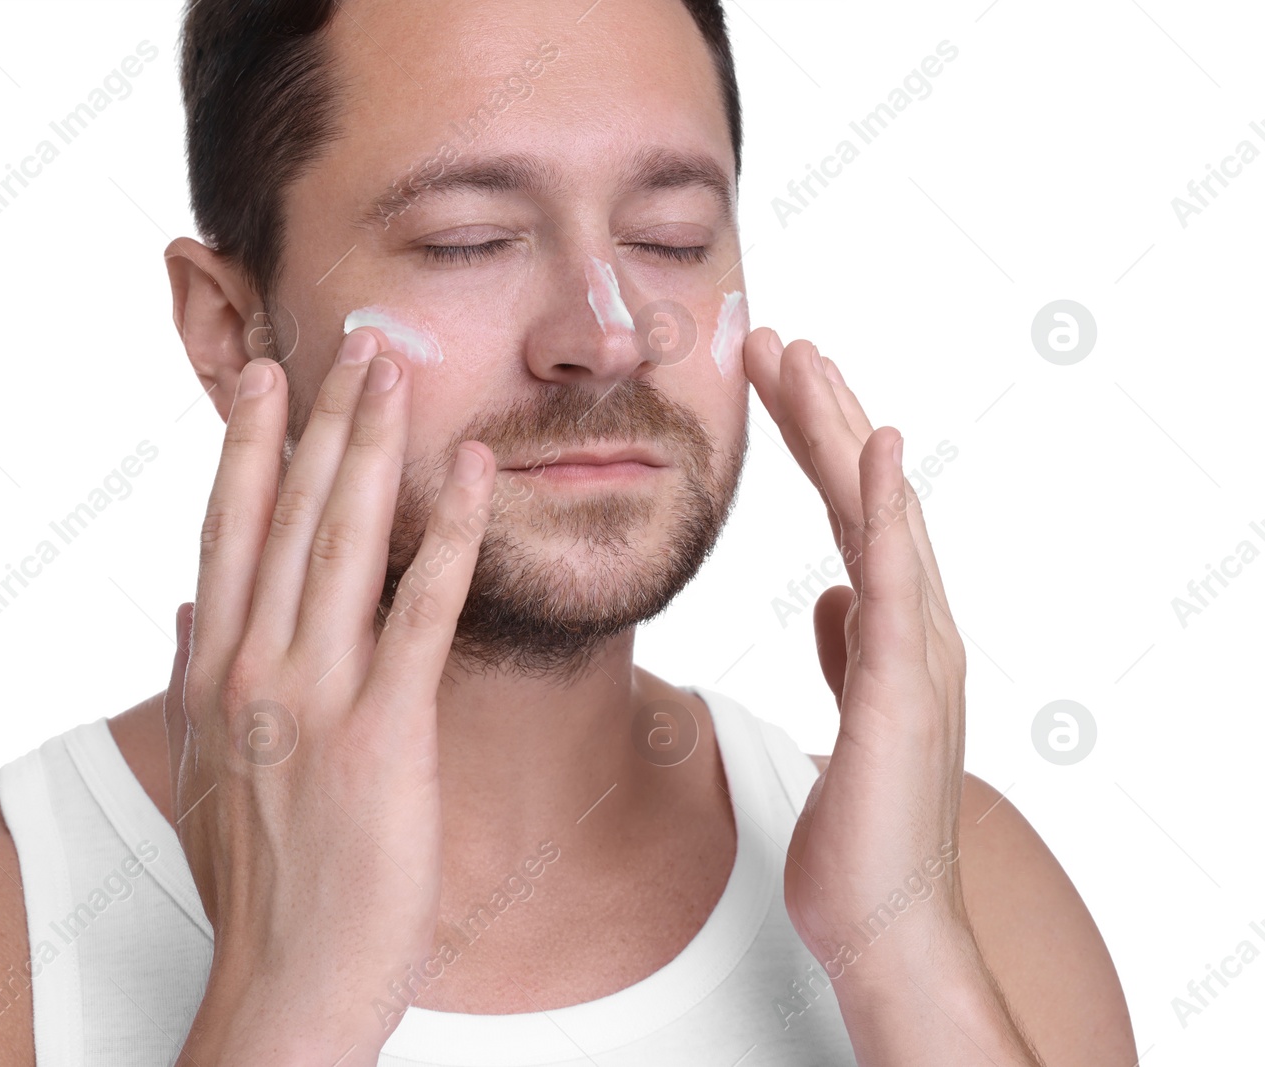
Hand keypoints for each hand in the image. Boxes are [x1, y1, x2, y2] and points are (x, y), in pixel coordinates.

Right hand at [163, 329, 497, 1063]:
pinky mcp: (382, 730)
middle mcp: (252, 666)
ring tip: (397, 371)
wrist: (284, 982)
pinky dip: (448, 533)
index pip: (225, 533)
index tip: (262, 376)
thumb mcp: (195, 770)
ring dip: (373, 447)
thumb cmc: (254, 882)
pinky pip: (420, 610)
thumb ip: (187, 678)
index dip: (246, 447)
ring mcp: (313, 694)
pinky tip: (473, 472)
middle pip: (287, 515)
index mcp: (211, 673)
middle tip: (354, 341)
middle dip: (321, 419)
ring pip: (343, 541)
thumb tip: (183, 607)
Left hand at [743, 328, 971, 978]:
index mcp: (891, 632)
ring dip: (845, 433)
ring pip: (884, 517)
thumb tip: (833, 597)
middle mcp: (915, 628)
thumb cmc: (860, 832)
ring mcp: (919, 654)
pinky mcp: (906, 688)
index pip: (848, 513)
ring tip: (808, 358)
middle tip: (776, 339)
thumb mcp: (845, 717)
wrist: (883, 925)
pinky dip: (887, 510)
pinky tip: (875, 449)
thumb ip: (848, 651)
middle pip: (867, 496)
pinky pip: (898, 580)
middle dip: (824, 413)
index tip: (777, 381)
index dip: (817, 443)